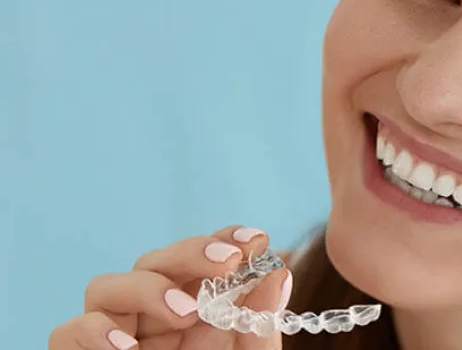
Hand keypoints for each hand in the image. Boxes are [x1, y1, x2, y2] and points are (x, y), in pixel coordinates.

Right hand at [49, 225, 291, 349]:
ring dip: (145, 289)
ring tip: (185, 312)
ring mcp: (114, 340)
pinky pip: (67, 332)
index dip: (223, 239)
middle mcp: (151, 320)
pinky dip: (94, 332)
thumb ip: (257, 326)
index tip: (255, 238)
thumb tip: (278, 271)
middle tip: (228, 262)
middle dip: (190, 253)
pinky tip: (128, 348)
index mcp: (195, 313)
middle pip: (154, 262)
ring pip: (105, 287)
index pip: (200, 261)